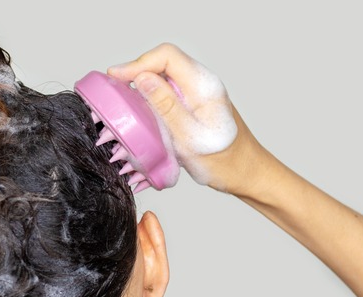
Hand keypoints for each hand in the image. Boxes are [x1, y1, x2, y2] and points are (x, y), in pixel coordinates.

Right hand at [108, 43, 267, 193]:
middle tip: (115, 88)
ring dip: (143, 83)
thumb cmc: (225, 162)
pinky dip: (152, 96)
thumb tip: (142, 78)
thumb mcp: (190, 137)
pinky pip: (170, 91)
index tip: (117, 77)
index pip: (167, 56)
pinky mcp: (196, 105)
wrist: (247, 174)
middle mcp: (203, 84)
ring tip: (123, 97)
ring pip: (165, 76)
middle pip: (164, 62)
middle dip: (137, 71)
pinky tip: (141, 109)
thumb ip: (166, 106)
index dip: (138, 63)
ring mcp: (199, 93)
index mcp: (204, 86)